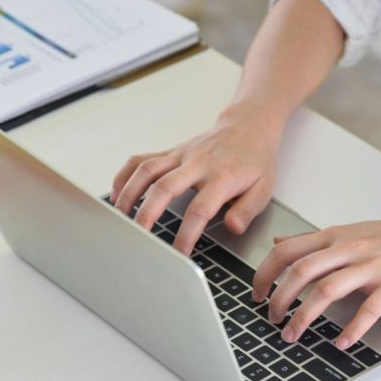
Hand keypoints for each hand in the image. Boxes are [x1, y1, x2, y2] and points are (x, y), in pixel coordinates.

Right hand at [110, 109, 281, 254]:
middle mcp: (197, 164)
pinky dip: (125, 176)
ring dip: (129, 194)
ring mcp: (180, 156)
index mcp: (221, 177)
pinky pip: (141, 160)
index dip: (187, 234)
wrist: (247, 127)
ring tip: (120, 218)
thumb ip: (247, 210)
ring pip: (147, 171)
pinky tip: (116, 195)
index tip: (179, 254)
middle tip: (138, 238)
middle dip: (147, 215)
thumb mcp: (264, 188)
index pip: (199, 209)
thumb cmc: (254, 160)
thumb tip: (233, 227)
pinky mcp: (170, 152)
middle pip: (164, 188)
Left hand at [251, 214, 380, 348]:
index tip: (256, 294)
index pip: (287, 251)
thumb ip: (313, 241)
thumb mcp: (349, 231)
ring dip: (305, 317)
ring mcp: (371, 266)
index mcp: (335, 237)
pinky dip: (352, 329)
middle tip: (271, 319)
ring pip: (327, 290)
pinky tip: (341, 343)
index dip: (265, 273)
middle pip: (301, 271)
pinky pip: (368, 310)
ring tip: (292, 336)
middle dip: (279, 298)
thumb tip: (279, 244)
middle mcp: (349, 249)